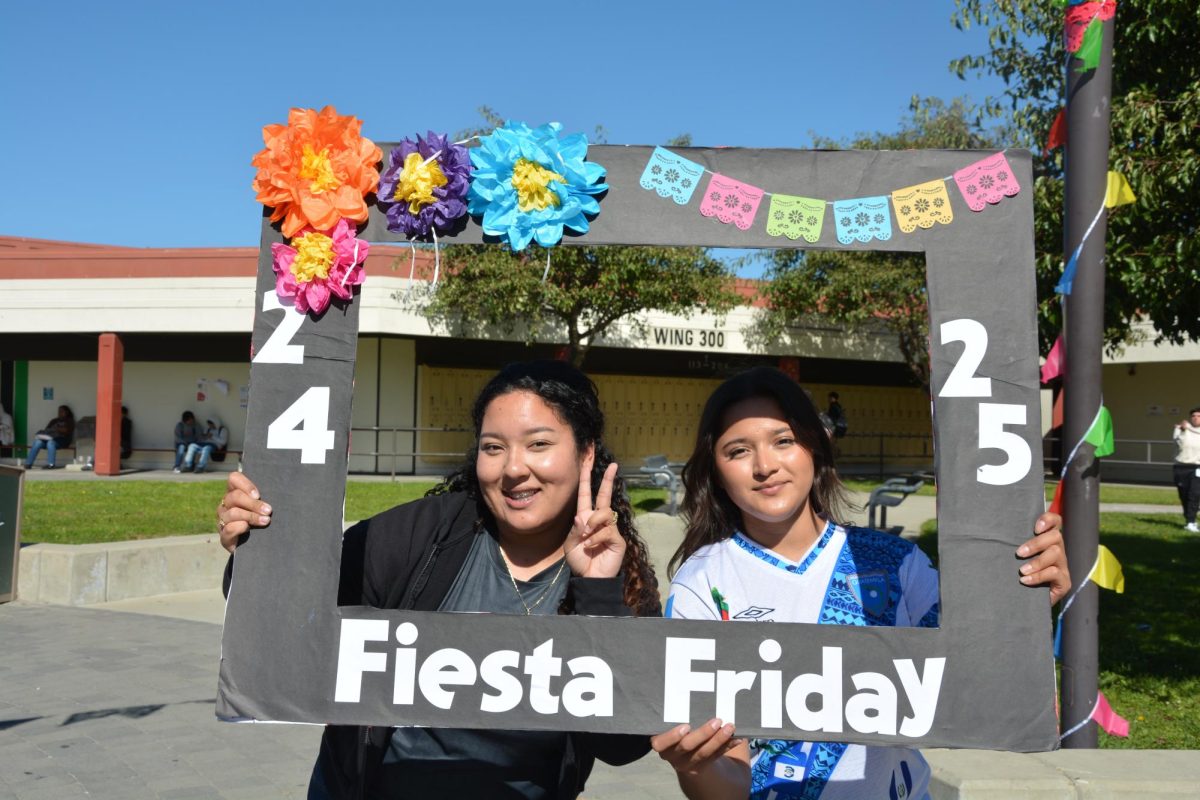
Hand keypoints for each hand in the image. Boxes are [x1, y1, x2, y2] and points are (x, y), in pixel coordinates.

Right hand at [217, 471, 271, 552]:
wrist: (256, 547)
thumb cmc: (263, 521)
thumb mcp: (264, 507)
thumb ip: (266, 498)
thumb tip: (281, 492)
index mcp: (235, 493)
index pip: (234, 479)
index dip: (245, 484)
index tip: (258, 495)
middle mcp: (226, 505)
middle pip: (235, 497)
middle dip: (253, 504)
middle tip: (269, 510)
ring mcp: (223, 520)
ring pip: (233, 513)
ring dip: (251, 516)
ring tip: (266, 521)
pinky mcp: (224, 536)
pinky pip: (229, 528)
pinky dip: (239, 527)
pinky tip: (248, 528)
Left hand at [562, 459, 624, 577]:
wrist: (590, 578)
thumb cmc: (580, 560)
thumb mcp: (570, 543)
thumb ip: (575, 528)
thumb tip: (581, 515)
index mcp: (586, 518)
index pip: (586, 495)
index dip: (586, 479)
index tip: (588, 463)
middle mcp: (599, 520)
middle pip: (604, 496)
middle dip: (608, 480)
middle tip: (613, 465)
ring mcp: (610, 529)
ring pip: (603, 514)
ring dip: (591, 524)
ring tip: (585, 537)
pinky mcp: (617, 539)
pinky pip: (606, 531)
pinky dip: (595, 539)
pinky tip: (590, 547)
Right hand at [651, 719, 740, 777]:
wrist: (683, 754)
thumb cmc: (676, 728)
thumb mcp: (669, 723)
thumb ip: (674, 712)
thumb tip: (688, 683)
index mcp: (661, 742)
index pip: (659, 743)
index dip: (672, 736)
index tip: (686, 726)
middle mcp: (672, 755)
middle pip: (686, 746)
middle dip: (703, 733)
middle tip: (717, 720)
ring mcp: (687, 763)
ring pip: (704, 753)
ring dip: (718, 739)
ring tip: (730, 727)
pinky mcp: (702, 766)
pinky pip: (716, 756)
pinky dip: (727, 746)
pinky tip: (738, 738)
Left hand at [1016, 511, 1069, 603]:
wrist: (1026, 601)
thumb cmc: (1017, 573)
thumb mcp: (1016, 557)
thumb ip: (1013, 544)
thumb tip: (994, 532)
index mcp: (1048, 541)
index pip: (1056, 522)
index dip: (1048, 520)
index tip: (1035, 528)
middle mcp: (1058, 551)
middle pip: (1056, 536)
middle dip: (1036, 543)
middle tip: (1019, 553)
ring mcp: (1063, 566)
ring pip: (1057, 553)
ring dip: (1037, 561)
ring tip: (1021, 570)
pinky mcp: (1064, 582)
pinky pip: (1055, 573)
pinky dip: (1038, 576)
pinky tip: (1025, 580)